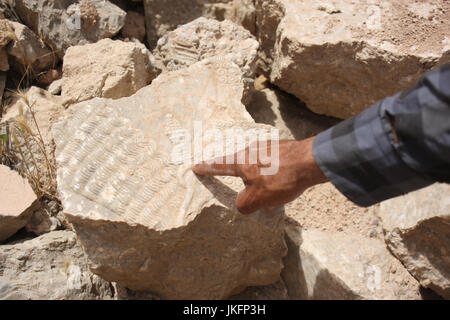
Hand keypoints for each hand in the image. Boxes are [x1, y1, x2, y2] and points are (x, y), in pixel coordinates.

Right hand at [192, 137, 327, 213]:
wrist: (311, 161)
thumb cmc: (281, 179)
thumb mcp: (257, 199)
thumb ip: (244, 204)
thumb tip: (243, 204)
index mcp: (241, 161)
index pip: (219, 165)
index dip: (207, 168)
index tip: (196, 166)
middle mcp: (252, 150)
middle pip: (241, 163)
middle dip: (242, 174)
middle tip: (248, 186)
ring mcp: (269, 146)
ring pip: (259, 164)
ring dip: (261, 175)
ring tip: (274, 189)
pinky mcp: (284, 148)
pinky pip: (273, 162)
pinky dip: (275, 172)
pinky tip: (285, 180)